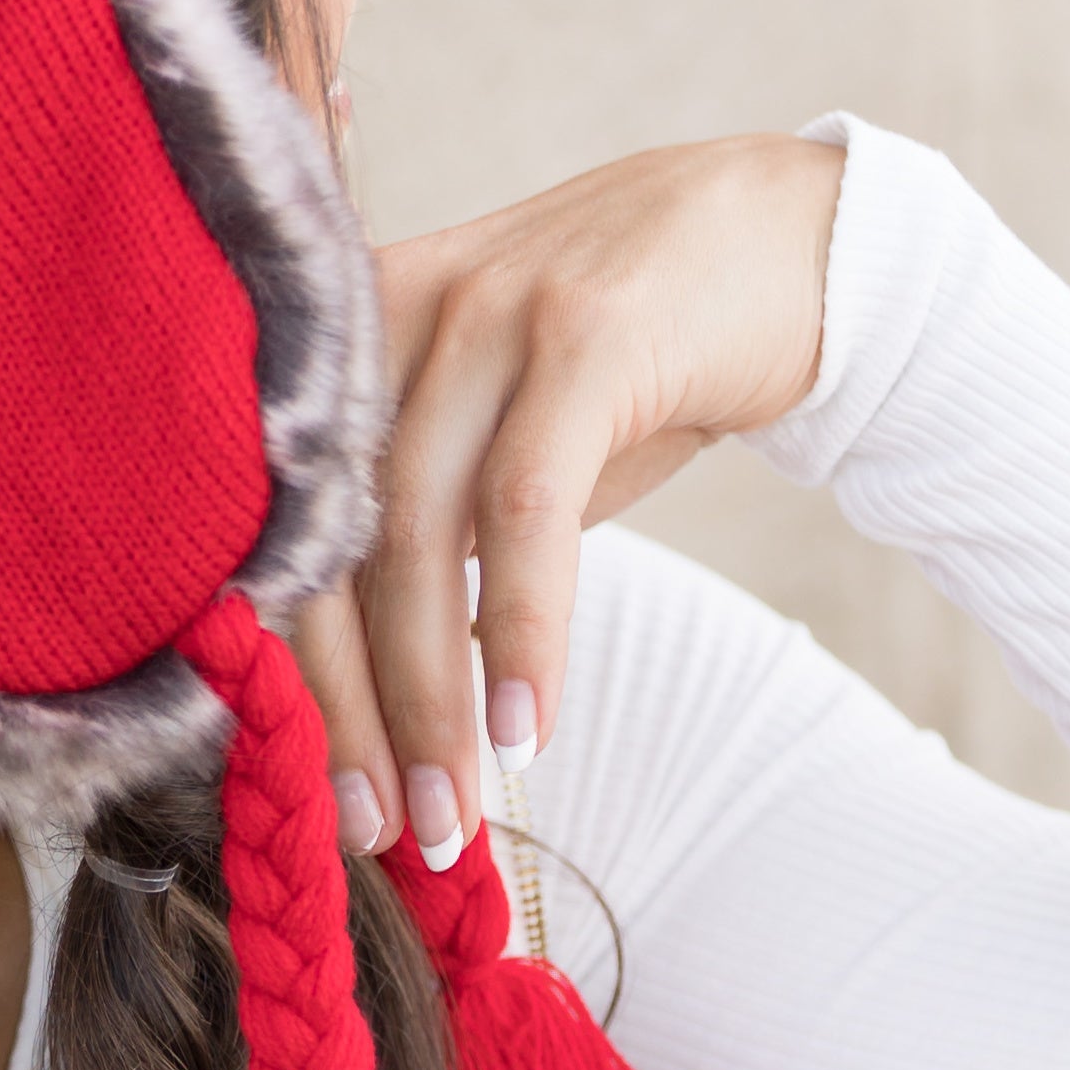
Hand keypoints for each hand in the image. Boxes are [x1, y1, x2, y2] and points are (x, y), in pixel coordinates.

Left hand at [293, 135, 844, 867]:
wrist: (787, 235)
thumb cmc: (625, 364)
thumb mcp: (499, 440)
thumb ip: (429, 538)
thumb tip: (375, 706)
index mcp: (340, 348)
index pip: (281, 538)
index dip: (290, 681)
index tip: (315, 798)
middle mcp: (386, 320)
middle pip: (331, 548)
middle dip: (351, 712)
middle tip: (379, 834)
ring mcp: (480, 315)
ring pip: (418, 540)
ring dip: (431, 701)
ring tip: (450, 817)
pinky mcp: (580, 332)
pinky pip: (527, 508)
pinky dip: (521, 631)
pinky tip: (524, 728)